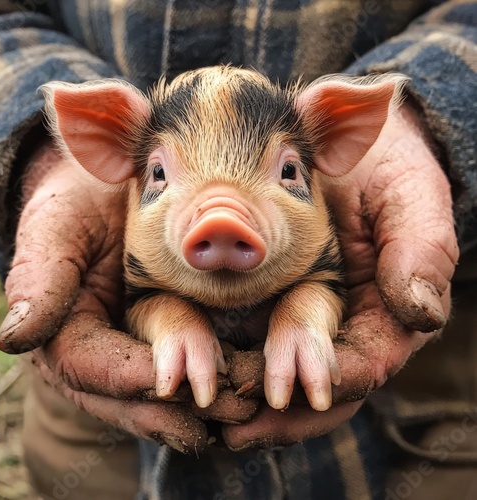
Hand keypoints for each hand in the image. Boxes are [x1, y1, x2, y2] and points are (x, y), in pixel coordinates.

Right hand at [0, 143, 255, 451]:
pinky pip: (191, 369)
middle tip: (226, 409)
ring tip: (248, 404)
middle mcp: (103, 354)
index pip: (89, 369)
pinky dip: (218, 380)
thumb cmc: (80, 206)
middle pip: (131, 396)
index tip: (167, 385)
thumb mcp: (57, 230)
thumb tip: (16, 339)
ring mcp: (139, 349)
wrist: (112, 190)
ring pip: (165, 394)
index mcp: (65, 335)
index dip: (126, 379)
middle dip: (176, 408)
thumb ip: (41, 281)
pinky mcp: (172, 337)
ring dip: (206, 405)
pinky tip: (249, 384)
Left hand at [222, 101, 458, 449]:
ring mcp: (295, 312)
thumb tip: (421, 313)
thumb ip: (421, 250)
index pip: (361, 364)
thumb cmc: (384, 170)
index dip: (331, 383)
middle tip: (232, 426)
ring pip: (272, 372)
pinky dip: (216, 357)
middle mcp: (336, 325)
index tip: (297, 397)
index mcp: (379, 314)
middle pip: (313, 386)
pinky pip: (238, 337)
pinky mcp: (259, 296)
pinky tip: (190, 370)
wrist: (340, 140)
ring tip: (203, 407)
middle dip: (276, 412)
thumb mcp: (409, 198)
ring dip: (241, 397)